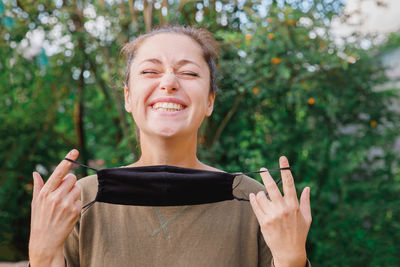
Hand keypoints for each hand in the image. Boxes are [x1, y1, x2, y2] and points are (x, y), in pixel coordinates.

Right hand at [29, 149, 81, 266]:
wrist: (45, 241)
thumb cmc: (40, 219)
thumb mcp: (36, 203)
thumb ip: (39, 186)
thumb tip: (35, 173)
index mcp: (45, 192)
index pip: (58, 172)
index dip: (67, 160)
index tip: (75, 150)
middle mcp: (56, 197)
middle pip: (72, 178)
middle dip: (70, 183)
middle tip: (63, 193)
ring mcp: (66, 204)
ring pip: (78, 188)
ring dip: (74, 193)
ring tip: (64, 204)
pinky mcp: (75, 211)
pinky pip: (80, 200)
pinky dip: (76, 204)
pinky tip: (68, 212)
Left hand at [249, 156, 311, 266]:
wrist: (289, 252)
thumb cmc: (299, 233)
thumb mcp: (307, 218)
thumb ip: (305, 201)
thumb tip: (307, 187)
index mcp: (294, 206)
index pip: (289, 183)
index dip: (285, 169)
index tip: (282, 158)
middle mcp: (283, 209)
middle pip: (271, 186)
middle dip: (266, 175)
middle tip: (262, 169)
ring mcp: (272, 216)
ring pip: (261, 196)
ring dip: (261, 194)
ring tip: (263, 196)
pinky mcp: (263, 222)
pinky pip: (255, 206)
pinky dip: (253, 199)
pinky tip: (254, 197)